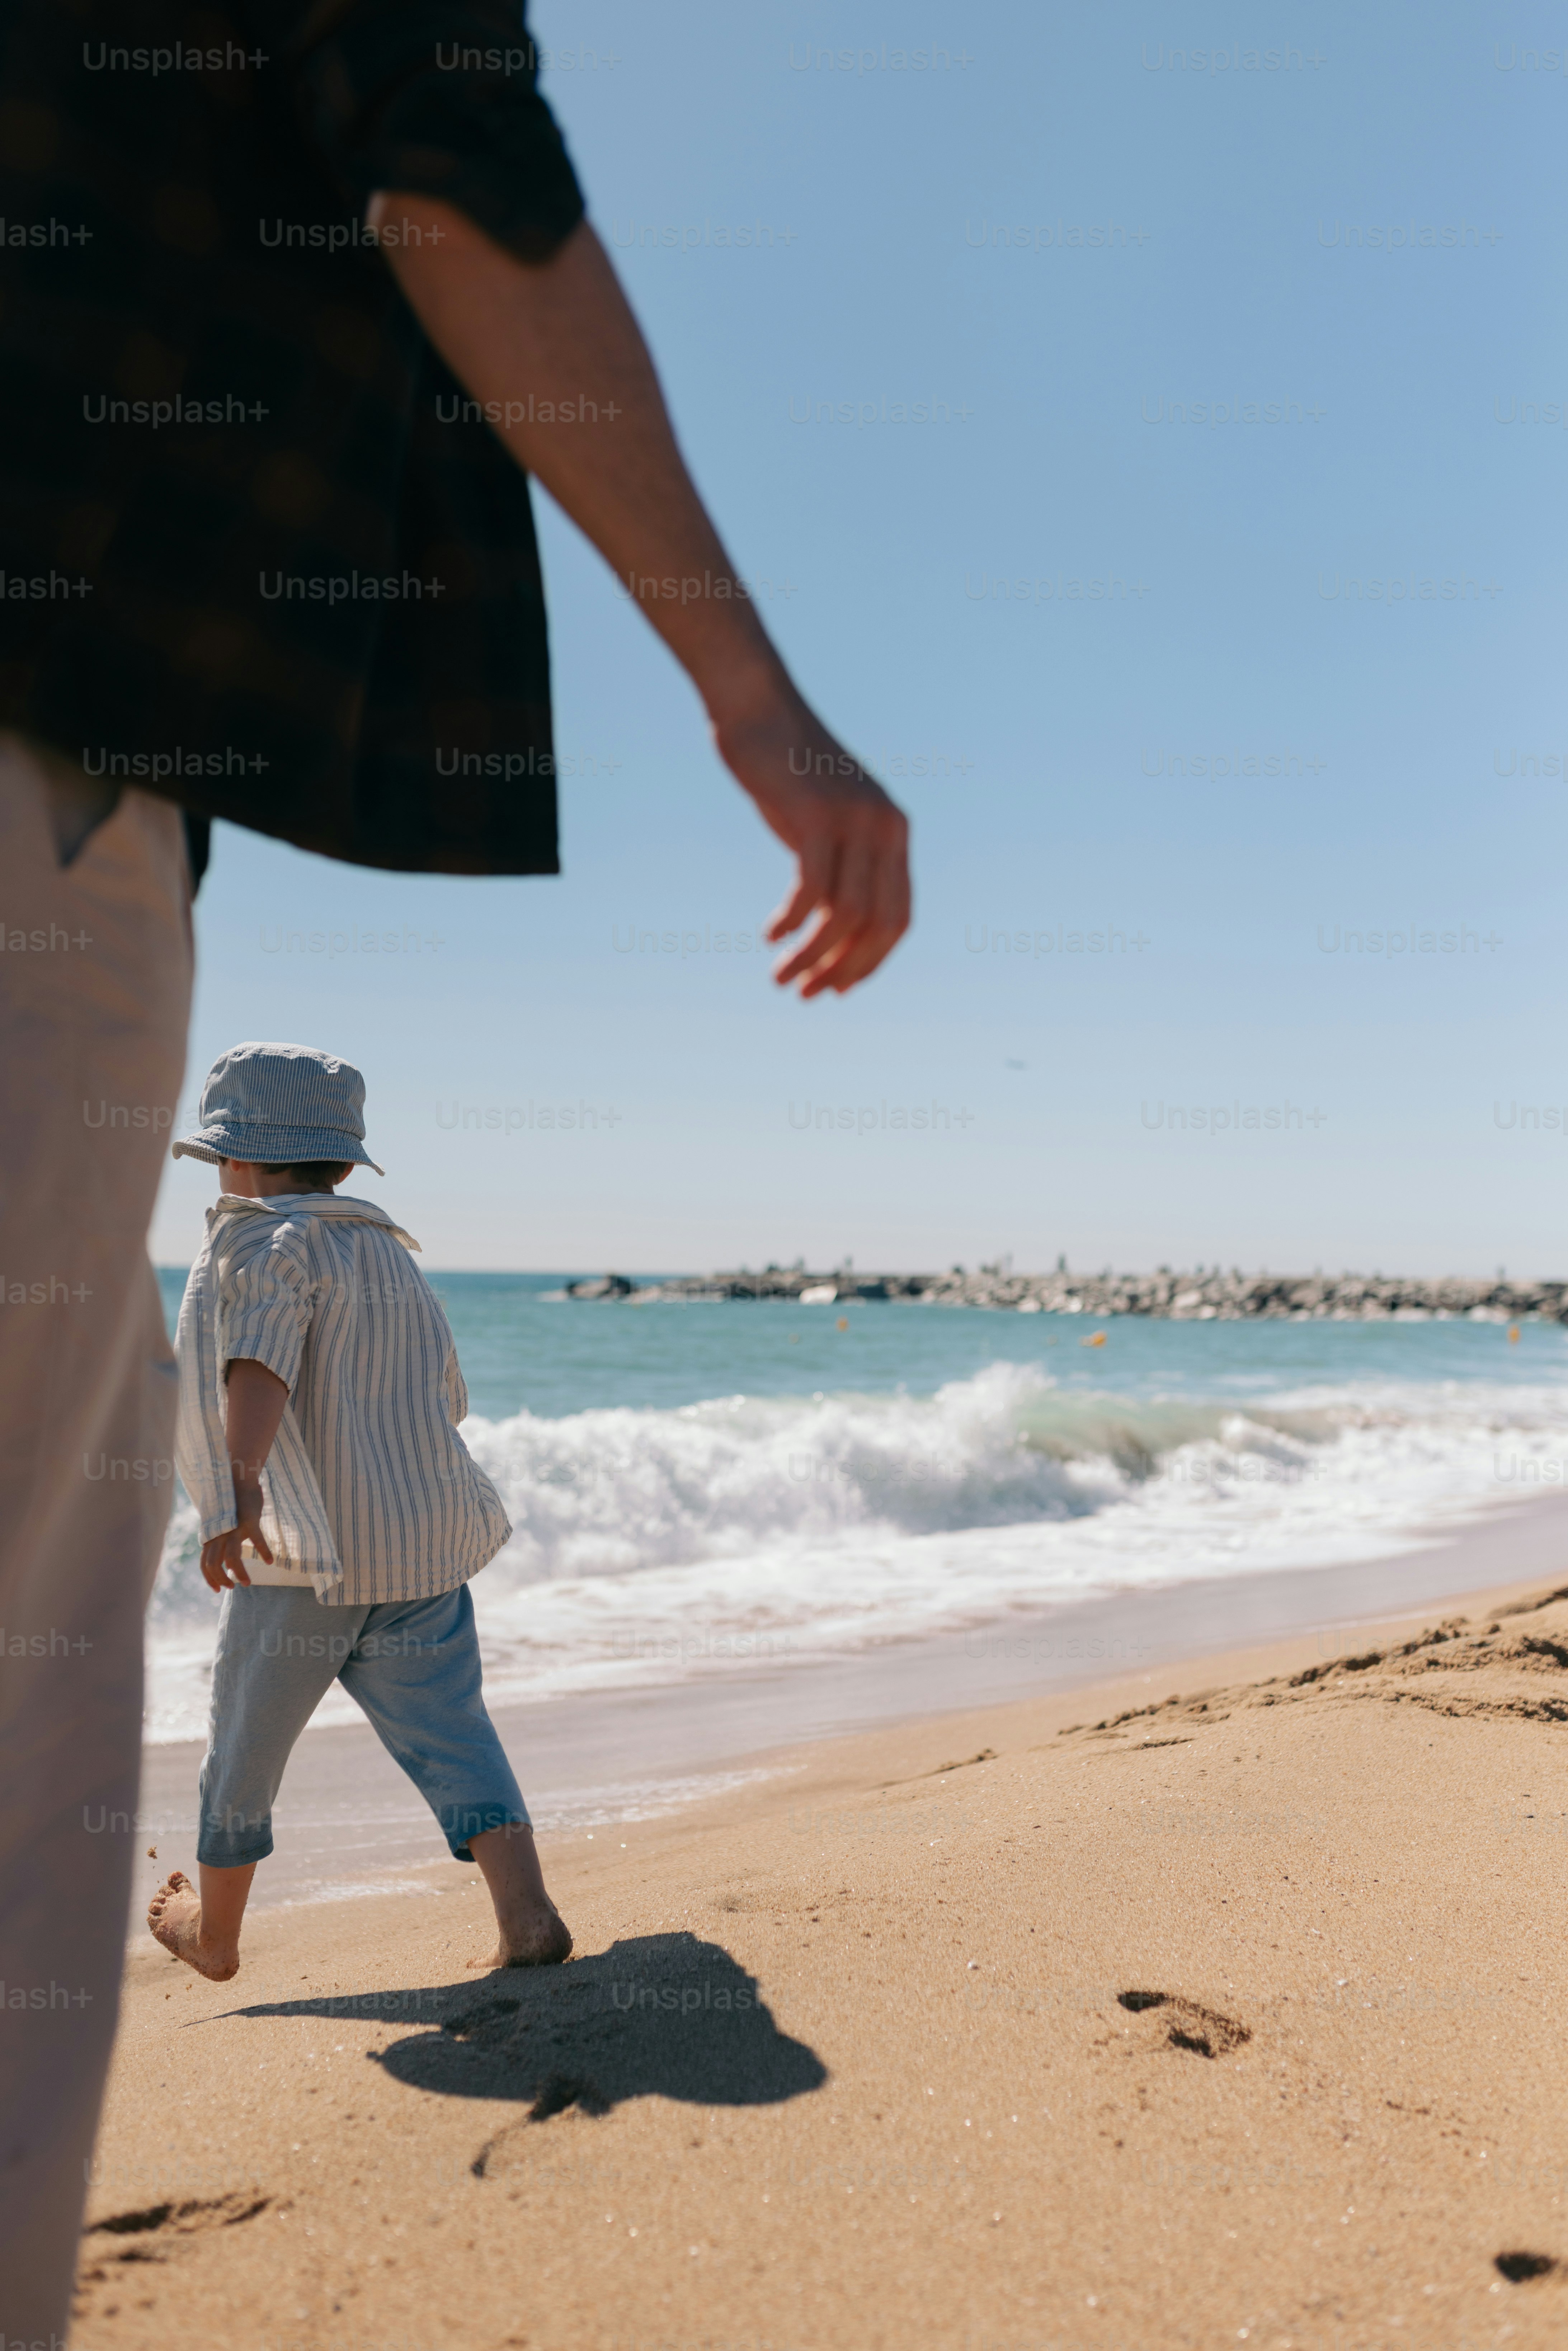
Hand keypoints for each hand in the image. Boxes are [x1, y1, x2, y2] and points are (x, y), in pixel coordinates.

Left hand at [200, 1488, 270, 1591]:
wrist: (238, 1478)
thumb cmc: (231, 1502)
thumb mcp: (220, 1522)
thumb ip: (218, 1538)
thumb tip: (221, 1555)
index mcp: (210, 1535)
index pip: (204, 1563)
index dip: (209, 1579)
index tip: (217, 1590)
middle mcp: (218, 1533)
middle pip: (214, 1564)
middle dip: (222, 1580)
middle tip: (233, 1587)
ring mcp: (232, 1528)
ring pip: (232, 1558)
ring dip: (239, 1573)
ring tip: (248, 1583)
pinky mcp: (249, 1521)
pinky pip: (257, 1541)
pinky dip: (264, 1552)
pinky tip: (269, 1561)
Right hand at [711, 685, 910, 996]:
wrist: (758, 709)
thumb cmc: (786, 770)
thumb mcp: (823, 823)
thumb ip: (838, 866)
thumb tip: (830, 927)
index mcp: (895, 833)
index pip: (898, 918)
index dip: (870, 962)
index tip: (836, 989)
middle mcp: (886, 827)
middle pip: (879, 924)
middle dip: (844, 969)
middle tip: (807, 995)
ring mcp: (855, 820)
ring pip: (844, 915)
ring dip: (812, 957)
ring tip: (782, 979)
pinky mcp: (818, 815)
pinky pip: (811, 889)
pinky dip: (791, 922)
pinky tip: (771, 937)